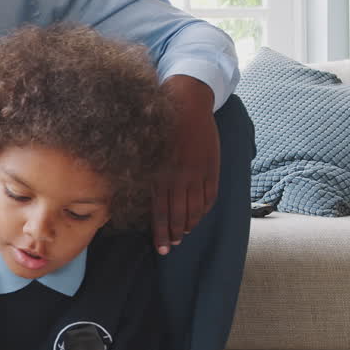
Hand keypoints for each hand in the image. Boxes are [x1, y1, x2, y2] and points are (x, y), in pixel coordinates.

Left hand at [152, 75, 219, 254]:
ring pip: (195, 208)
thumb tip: (137, 198)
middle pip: (179, 214)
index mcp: (160, 173)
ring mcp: (198, 172)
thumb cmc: (160, 125)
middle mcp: (179, 176)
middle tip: (171, 247)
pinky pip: (210, 195)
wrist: (187, 102)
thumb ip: (145, 174)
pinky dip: (204, 209)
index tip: (161, 248)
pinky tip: (199, 217)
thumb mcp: (147, 149)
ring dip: (189, 224)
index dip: (161, 232)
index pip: (161, 212)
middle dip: (174, 234)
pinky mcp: (212, 166)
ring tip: (184, 235)